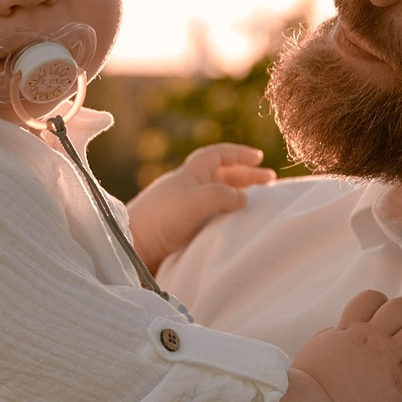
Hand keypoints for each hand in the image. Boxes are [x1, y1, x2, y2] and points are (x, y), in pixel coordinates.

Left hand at [124, 143, 274, 271]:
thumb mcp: (195, 200)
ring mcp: (183, 210)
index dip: (238, 154)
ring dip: (236, 195)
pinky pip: (209, 216)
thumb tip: (242, 198)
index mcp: (189, 175)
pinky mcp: (180, 230)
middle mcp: (186, 189)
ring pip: (216, 196)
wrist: (131, 248)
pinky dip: (225, 215)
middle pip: (220, 175)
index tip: (258, 156)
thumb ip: (222, 195)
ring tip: (256, 202)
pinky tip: (234, 224)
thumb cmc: (160, 219)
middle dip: (245, 175)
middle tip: (270, 181)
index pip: (217, 155)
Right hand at [279, 289, 401, 401]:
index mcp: (349, 329)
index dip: (380, 305)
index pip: (371, 299)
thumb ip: (332, 336)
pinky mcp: (401, 384)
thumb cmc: (307, 386)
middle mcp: (371, 338)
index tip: (382, 316)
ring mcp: (388, 360)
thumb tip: (340, 331)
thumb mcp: (314, 349)